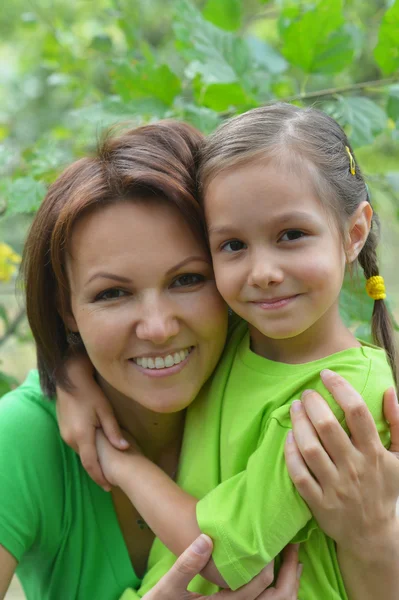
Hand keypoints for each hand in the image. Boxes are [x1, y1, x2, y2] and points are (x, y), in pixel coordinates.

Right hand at [56, 353, 128, 490]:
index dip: (100, 477)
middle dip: (97, 472)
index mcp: (82, 436)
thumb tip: (124, 448)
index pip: (91, 464)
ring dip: (92, 461)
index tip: (109, 487)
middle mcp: (70, 439)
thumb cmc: (90, 393)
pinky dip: (86, 451)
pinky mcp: (63, 429)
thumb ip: (113, 431)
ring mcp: (65, 434)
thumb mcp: (105, 411)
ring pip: (81, 453)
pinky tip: (96, 452)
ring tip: (105, 469)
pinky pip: (77, 445)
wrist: (70, 380)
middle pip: (86, 461)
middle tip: (111, 481)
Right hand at [143, 536, 301, 599]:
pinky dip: (277, 597)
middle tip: (296, 551)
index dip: (273, 564)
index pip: (260, 587)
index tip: (279, 541)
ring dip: (287, 588)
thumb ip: (185, 566)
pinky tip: (275, 581)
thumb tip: (206, 540)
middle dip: (292, 577)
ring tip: (293, 564)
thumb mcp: (166, 590)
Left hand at [285, 369, 398, 553]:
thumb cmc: (384, 490)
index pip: (357, 412)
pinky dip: (290, 453)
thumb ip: (397, 424)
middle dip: (313, 403)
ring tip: (295, 408)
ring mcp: (335, 486)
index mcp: (374, 453)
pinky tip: (288, 436)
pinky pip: (298, 474)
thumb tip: (389, 391)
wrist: (372, 535)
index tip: (326, 374)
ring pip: (310, 448)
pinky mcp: (318, 502)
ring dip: (298, 423)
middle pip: (328, 427)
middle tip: (306, 393)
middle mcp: (354, 468)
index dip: (340, 388)